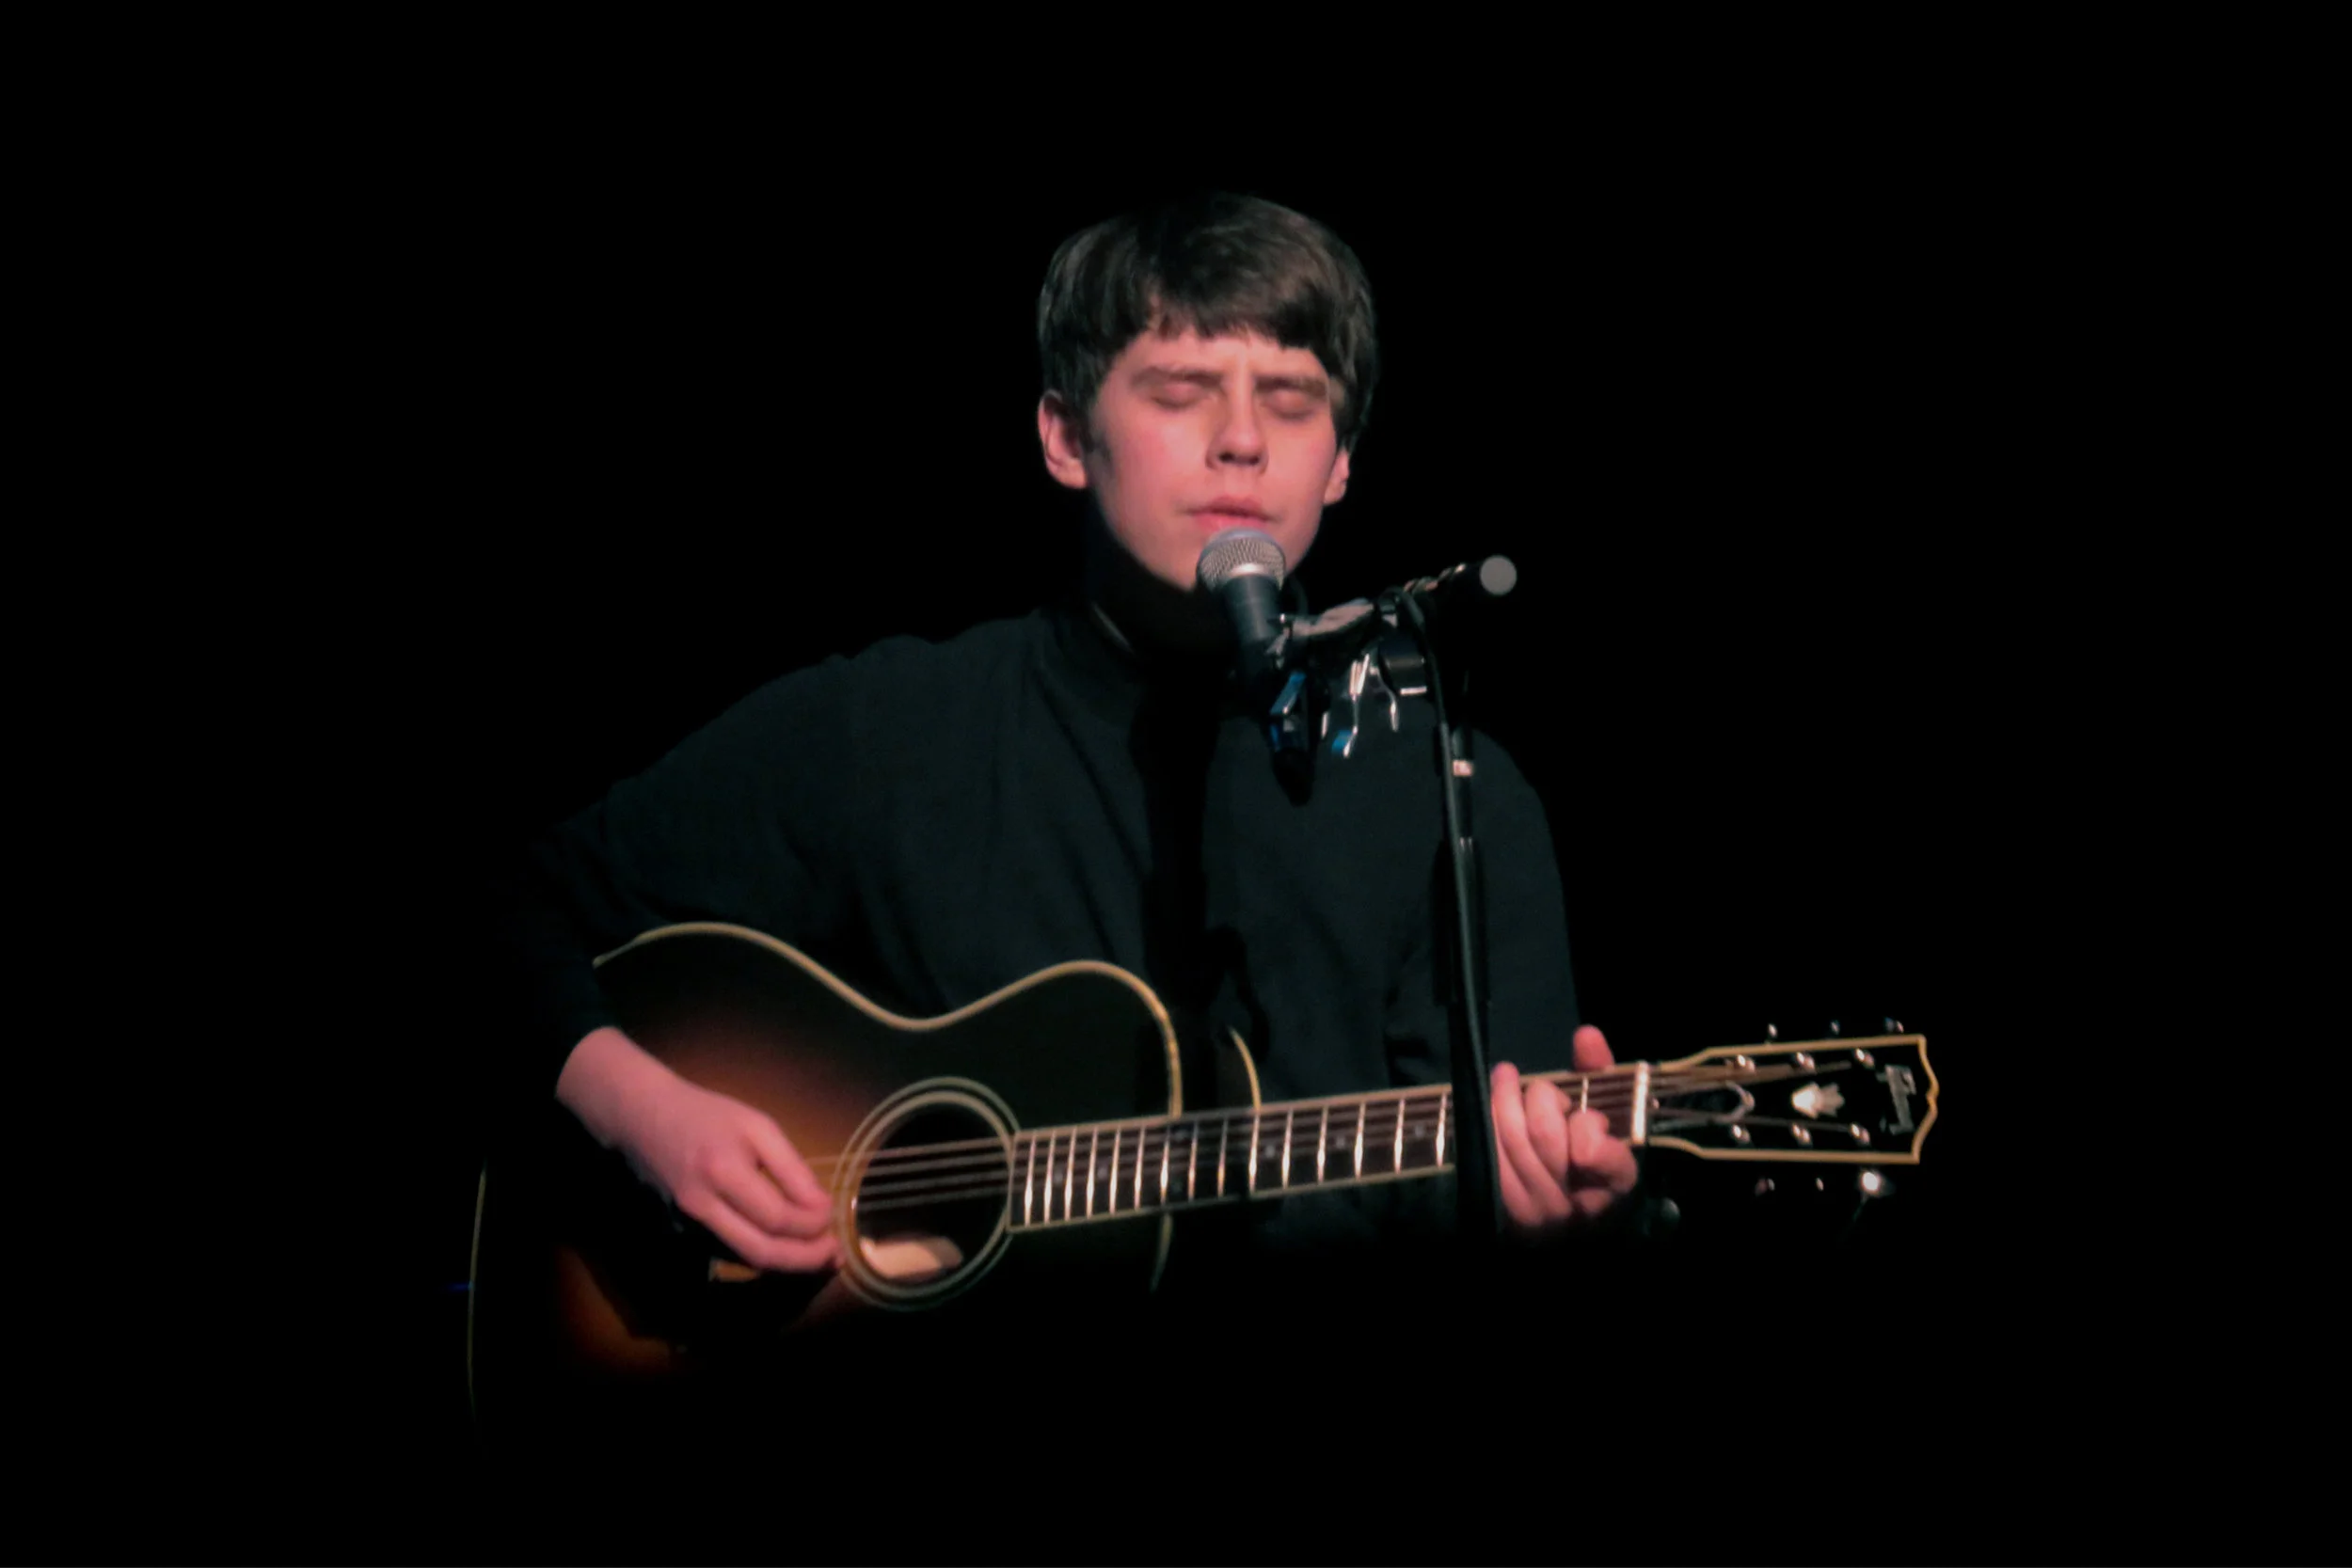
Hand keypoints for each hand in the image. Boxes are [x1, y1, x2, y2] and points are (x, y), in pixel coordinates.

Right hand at [557, 1026, 842, 1273]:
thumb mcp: (757, 1127)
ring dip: (788, 1263)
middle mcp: (704, 1205)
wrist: (644, 1117)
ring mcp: (691, 1222)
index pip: (778, 1217)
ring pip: (746, 1258)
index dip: (812, 1225)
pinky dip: (763, 1254)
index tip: (833, 1216)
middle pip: (762, 1252)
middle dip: (805, 1259)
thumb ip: (791, 1168)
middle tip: (834, 1255)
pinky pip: (731, 1251)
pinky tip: (787, 1246)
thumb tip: (821, 1208)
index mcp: (725, 1171)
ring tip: (819, 1255)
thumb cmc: (708, 1115)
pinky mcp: (686, 1229)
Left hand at [1490, 1025, 1638, 1231]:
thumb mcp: (1601, 1111)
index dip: (1586, 1126)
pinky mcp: (1499, 1207)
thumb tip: (1586, 1035)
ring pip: (1512, 1139)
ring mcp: (1533, 1212)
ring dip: (1506, 1098)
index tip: (1576, 1112)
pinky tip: (1491, 1099)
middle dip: (1541, 1100)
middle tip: (1539, 1090)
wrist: (1552, 1206)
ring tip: (1505, 1077)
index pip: (1594, 1147)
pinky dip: (1489, 1117)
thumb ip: (1597, 1075)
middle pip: (1545, 1134)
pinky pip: (1487, 1150)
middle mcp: (1572, 1206)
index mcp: (1613, 1181)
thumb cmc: (1582, 1149)